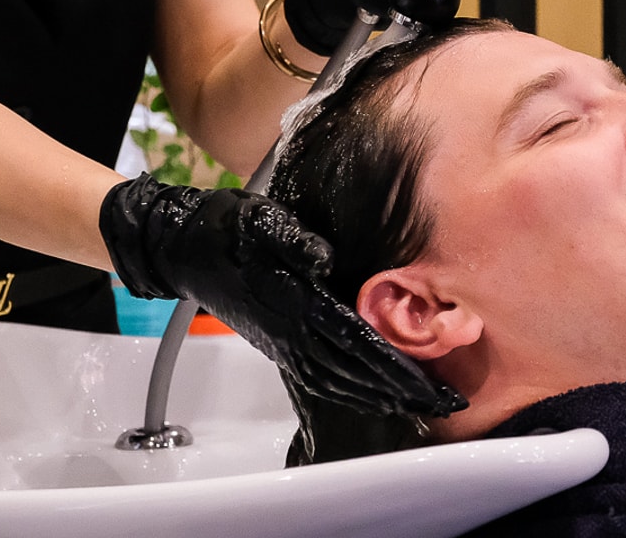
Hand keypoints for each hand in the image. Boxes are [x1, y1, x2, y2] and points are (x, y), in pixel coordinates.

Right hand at [100, 174, 465, 418]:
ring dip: (377, 396)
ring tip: (414, 406)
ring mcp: (282, 341)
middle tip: (441, 405)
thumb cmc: (228, 229)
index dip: (395, 365)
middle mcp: (291, 331)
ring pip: (337, 380)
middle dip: (399, 390)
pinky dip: (346, 391)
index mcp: (296, 301)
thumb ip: (295, 241)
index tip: (429, 382)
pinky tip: (364, 394)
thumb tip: (327, 261)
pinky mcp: (275, 342)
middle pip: (354, 371)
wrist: (184, 248)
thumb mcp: (261, 220)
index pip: (357, 342)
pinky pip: (318, 377)